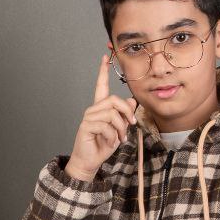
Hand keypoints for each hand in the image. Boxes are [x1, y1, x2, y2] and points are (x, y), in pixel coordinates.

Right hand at [64, 53, 137, 181]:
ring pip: (112, 114)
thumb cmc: (102, 145)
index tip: (105, 57)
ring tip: (120, 139)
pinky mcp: (86, 127)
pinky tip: (110, 142)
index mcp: (100, 108)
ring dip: (121, 128)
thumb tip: (132, 101)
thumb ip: (125, 115)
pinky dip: (112, 135)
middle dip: (127, 112)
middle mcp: (93, 110)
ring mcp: (88, 118)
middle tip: (132, 125)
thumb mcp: (119, 129)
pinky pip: (106, 126)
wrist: (90, 162)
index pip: (100, 86)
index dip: (103, 72)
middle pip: (114, 100)